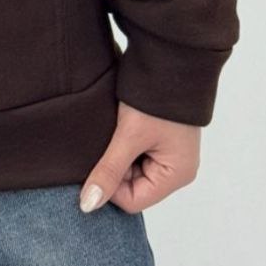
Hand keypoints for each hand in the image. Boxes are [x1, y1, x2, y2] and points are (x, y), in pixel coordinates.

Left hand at [79, 99, 200, 212]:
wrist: (167, 60)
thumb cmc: (153, 99)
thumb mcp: (128, 136)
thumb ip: (108, 171)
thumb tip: (88, 205)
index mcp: (177, 175)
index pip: (133, 201)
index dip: (110, 185)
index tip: (97, 160)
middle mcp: (176, 169)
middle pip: (132, 186)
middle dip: (114, 168)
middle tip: (104, 142)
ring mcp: (169, 154)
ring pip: (131, 170)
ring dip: (117, 154)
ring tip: (112, 131)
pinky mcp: (161, 140)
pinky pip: (135, 154)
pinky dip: (123, 144)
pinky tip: (117, 127)